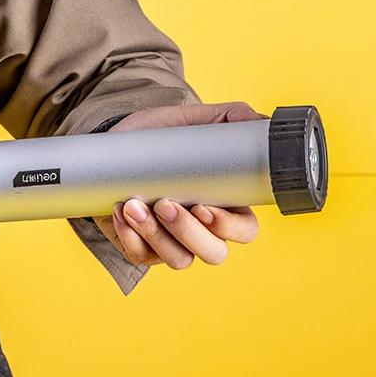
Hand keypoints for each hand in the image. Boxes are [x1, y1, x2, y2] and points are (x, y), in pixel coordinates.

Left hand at [94, 102, 264, 268]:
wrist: (115, 145)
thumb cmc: (159, 138)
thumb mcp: (190, 122)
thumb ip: (228, 117)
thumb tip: (260, 118)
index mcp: (226, 204)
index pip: (245, 230)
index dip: (229, 226)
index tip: (203, 206)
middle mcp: (203, 230)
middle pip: (214, 253)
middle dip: (188, 233)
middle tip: (164, 204)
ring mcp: (172, 242)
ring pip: (178, 259)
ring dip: (155, 235)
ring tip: (133, 205)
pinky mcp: (142, 248)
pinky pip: (141, 256)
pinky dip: (129, 237)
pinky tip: (119, 212)